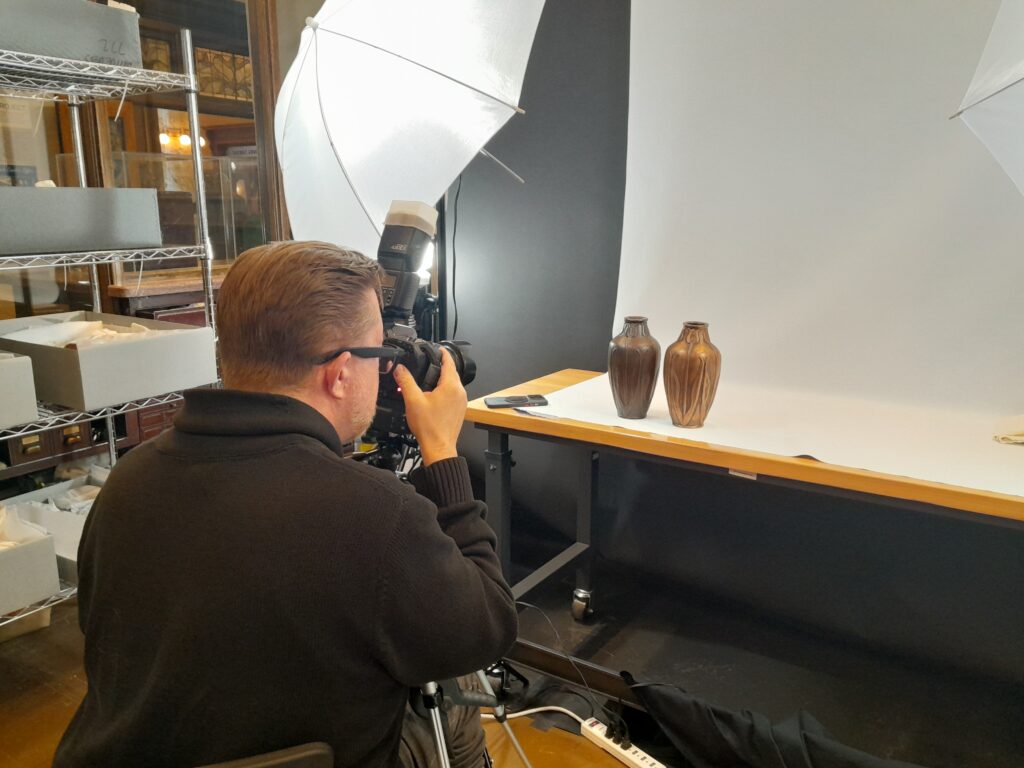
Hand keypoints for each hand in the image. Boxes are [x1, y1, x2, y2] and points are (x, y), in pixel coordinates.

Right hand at [393, 348, 467, 465]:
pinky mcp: (460, 410)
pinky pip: (454, 394)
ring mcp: (462, 402)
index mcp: (451, 386)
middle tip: (431, 361)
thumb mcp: (413, 400)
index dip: (443, 353)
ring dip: (444, 379)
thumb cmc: (429, 427)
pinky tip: (435, 395)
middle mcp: (460, 392)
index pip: (449, 362)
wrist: (439, 447)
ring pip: (453, 384)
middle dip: (442, 366)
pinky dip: (446, 390)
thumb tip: (400, 369)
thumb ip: (406, 382)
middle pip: (452, 372)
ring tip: (430, 377)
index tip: (438, 348)